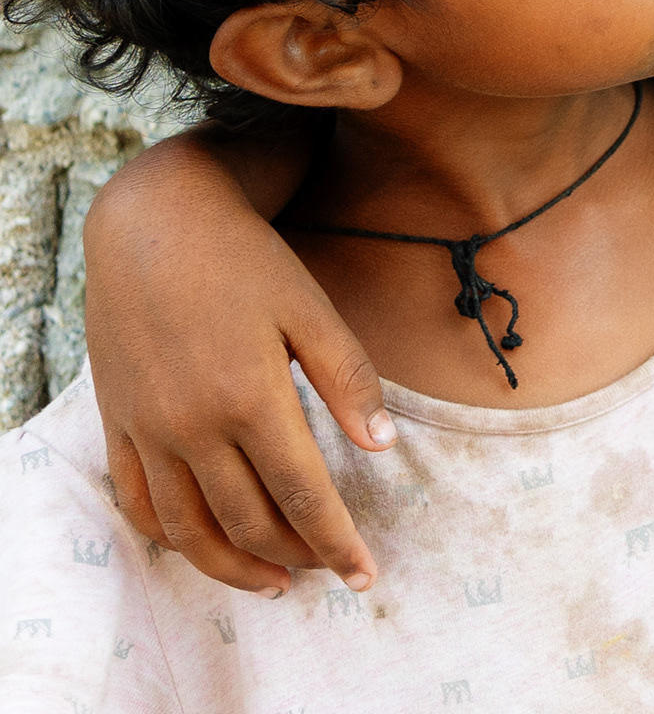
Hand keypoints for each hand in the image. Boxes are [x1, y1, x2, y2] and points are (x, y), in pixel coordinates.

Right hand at [84, 139, 387, 595]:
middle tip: (328, 570)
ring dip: (234, 565)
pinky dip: (170, 539)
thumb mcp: (312, 309)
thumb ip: (348, 380)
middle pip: (246, 522)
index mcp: (250, 399)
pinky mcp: (117, 425)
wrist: (154, 226)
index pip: (302, 496)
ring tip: (276, 580)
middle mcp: (191, 427)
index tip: (366, 576)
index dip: (337, 543)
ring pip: (188, 529)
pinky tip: (203, 547)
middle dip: (294, 556)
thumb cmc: (247, 262)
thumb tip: (383, 449)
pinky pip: (137, 504)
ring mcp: (147, 431)